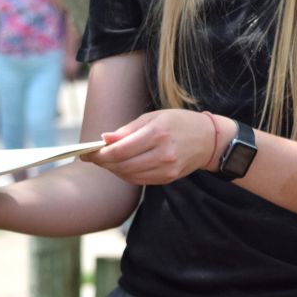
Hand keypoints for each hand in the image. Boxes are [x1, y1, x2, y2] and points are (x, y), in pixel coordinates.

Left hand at [84, 109, 215, 185]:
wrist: (209, 140)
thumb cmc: (178, 122)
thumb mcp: (153, 117)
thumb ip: (128, 130)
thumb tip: (104, 138)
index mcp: (157, 133)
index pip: (120, 150)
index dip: (100, 153)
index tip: (87, 152)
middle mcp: (163, 153)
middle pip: (123, 165)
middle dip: (103, 162)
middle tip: (91, 157)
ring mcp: (167, 169)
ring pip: (129, 175)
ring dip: (113, 169)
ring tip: (105, 161)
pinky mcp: (168, 178)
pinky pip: (140, 180)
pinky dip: (126, 174)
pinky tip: (121, 166)